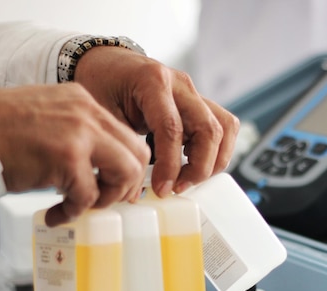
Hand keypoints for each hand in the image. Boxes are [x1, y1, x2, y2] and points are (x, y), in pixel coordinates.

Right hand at [0, 83, 150, 226]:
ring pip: (125, 172)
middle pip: (138, 152)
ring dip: (107, 197)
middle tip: (106, 200)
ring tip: (80, 206)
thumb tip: (101, 166)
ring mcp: (80, 133)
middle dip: (127, 183)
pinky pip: (88, 195)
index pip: (127, 134)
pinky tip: (56, 214)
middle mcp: (88, 112)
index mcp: (83, 101)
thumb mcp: (47, 119)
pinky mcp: (67, 158)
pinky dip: (74, 212)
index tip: (117, 185)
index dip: (128, 165)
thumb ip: (78, 134)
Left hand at [74, 46, 239, 195]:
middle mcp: (180, 84)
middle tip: (177, 187)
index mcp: (153, 81)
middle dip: (199, 167)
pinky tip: (192, 161)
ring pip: (224, 128)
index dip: (170, 165)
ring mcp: (194, 92)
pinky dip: (216, 149)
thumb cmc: (102, 85)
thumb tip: (136, 193)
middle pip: (208, 130)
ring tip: (188, 177)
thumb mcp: (102, 115)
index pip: (172, 129)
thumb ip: (122, 149)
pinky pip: (223, 126)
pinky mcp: (200, 102)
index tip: (162, 188)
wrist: (106, 63)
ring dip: (214, 160)